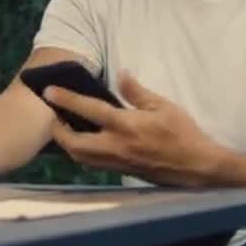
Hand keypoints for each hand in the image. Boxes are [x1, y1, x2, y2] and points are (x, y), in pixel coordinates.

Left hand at [44, 72, 221, 185]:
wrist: (196, 167)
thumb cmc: (182, 133)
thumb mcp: (163, 106)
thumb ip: (137, 92)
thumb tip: (120, 74)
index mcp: (125, 126)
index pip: (89, 110)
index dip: (67, 100)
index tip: (48, 92)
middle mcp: (115, 146)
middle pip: (73, 143)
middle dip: (58, 131)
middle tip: (53, 116)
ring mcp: (116, 162)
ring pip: (80, 157)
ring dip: (67, 144)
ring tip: (64, 129)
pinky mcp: (120, 172)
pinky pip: (92, 164)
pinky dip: (81, 153)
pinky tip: (83, 143)